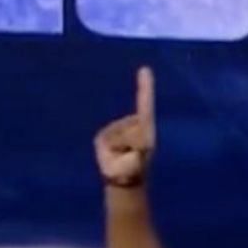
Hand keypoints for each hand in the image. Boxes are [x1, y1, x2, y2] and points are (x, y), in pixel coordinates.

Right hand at [94, 67, 155, 187]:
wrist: (121, 178)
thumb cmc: (135, 168)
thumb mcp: (140, 160)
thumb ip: (139, 151)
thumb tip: (137, 145)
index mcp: (145, 127)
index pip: (145, 104)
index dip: (145, 87)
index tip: (145, 69)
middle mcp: (131, 123)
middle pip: (132, 125)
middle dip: (132, 141)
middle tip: (133, 155)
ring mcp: (116, 128)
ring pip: (117, 133)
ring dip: (120, 147)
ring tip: (123, 156)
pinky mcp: (102, 135)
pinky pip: (106, 139)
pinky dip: (109, 149)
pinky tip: (112, 155)